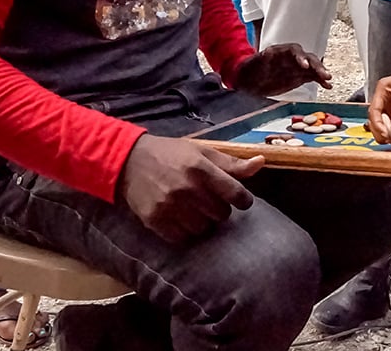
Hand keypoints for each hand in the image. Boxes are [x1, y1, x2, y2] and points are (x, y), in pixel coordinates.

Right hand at [117, 134, 264, 243]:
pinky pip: (182, 238)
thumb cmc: (171, 154)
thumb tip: (262, 162)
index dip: (243, 199)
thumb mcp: (202, 151)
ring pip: (203, 228)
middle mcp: (187, 189)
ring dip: (203, 221)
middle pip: (222, 214)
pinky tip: (182, 218)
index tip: (240, 200)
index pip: (236, 194)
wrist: (128, 160)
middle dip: (220, 208)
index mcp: (202, 169)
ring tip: (195, 209)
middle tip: (210, 200)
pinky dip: (186, 231)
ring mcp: (170, 206)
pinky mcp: (155, 220)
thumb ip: (232, 162)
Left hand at [232, 43, 330, 96]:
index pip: (295, 50)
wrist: (250, 81)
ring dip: (322, 72)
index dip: (301, 57)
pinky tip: (328, 86)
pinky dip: (321, 81)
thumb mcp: (253, 64)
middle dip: (317, 65)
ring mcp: (297, 67)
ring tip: (328, 79)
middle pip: (308, 58)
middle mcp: (292, 58)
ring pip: (313, 67)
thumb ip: (261, 59)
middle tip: (323, 74)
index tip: (305, 66)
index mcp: (281, 51)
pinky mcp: (300, 76)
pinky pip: (313, 77)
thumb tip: (268, 53)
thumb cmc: (251, 70)